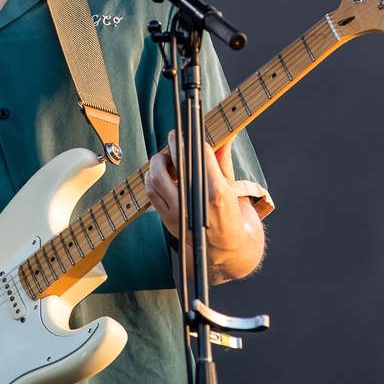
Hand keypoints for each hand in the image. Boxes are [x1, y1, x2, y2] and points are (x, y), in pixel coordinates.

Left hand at [145, 133, 264, 282]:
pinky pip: (151, 192)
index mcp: (217, 193)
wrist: (224, 252)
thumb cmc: (230, 217)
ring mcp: (179, 213)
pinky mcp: (167, 220)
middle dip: (174, 145)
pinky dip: (151, 178)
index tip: (189, 130)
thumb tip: (223, 135)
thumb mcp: (231, 188)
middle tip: (175, 136)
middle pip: (177, 165)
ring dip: (158, 162)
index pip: (201, 156)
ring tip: (167, 158)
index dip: (193, 140)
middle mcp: (196, 203)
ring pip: (157, 178)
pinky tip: (160, 173)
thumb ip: (222, 160)